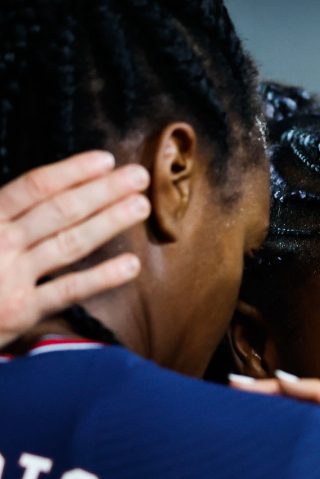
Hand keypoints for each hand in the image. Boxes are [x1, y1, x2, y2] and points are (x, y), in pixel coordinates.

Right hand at [0, 151, 150, 347]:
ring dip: (109, 222)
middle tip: (139, 176)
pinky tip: (131, 265)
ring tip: (140, 207)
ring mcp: (11, 277)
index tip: (105, 160)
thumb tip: (39, 190)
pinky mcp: (20, 312)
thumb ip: (4, 214)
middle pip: (60, 211)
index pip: (33, 187)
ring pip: (69, 243)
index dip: (72, 171)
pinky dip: (101, 278)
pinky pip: (68, 291)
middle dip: (103, 191)